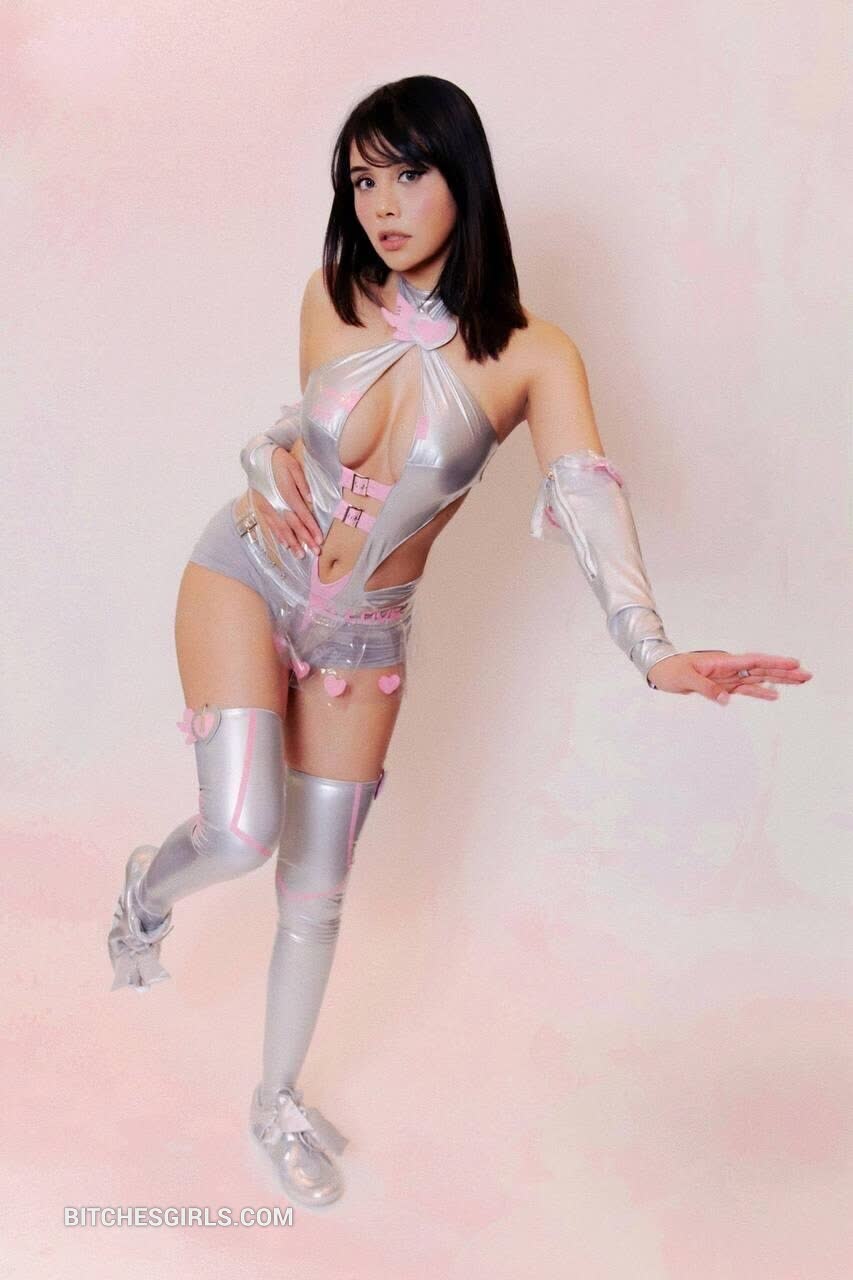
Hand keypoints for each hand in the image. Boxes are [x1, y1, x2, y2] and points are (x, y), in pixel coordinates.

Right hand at [250, 447, 323, 558]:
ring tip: (301, 555)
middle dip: (305, 540)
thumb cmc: (279, 460)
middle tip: (315, 552)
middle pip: (293, 525)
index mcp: (286, 493)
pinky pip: (271, 525)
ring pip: (281, 529)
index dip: (311, 528)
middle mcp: (276, 503)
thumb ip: (302, 484)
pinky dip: (279, 536)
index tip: (320, 540)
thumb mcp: (294, 467)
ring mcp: (268, 507)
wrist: (257, 457)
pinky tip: (285, 545)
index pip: (302, 515)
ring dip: (292, 543)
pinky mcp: (262, 508)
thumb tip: (311, 500)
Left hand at [646, 650, 812, 704]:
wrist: (660, 671)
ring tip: (799, 682)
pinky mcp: (723, 685)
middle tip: (807, 675)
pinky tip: (774, 695)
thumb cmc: (670, 670)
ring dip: (778, 680)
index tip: (793, 663)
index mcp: (722, 662)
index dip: (774, 662)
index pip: (753, 661)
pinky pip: (746, 688)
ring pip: (758, 678)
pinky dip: (760, 692)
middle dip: (784, 671)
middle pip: (762, 669)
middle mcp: (729, 668)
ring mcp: (728, 677)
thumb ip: (706, 689)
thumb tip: (727, 700)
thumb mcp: (685, 679)